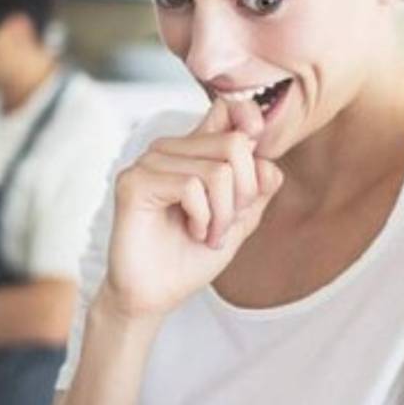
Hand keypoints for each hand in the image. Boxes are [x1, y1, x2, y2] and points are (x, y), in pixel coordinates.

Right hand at [102, 98, 283, 320]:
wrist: (155, 295)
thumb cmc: (189, 259)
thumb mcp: (237, 222)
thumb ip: (256, 189)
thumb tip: (269, 163)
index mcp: (192, 151)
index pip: (227, 109)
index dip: (251, 122)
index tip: (257, 159)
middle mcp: (168, 149)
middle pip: (234, 144)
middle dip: (242, 194)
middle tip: (225, 226)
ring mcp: (148, 163)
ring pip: (216, 170)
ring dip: (222, 214)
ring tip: (207, 234)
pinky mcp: (134, 182)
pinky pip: (191, 186)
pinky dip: (202, 217)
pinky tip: (191, 232)